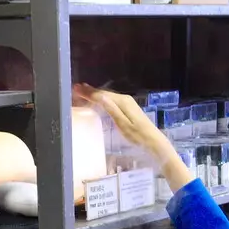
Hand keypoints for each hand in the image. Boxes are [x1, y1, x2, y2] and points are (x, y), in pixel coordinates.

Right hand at [79, 86, 193, 190]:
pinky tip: (97, 100)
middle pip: (104, 93)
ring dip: (95, 94)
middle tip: (76, 88)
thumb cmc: (137, 135)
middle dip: (90, 91)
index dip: (88, 92)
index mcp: (122, 102)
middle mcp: (124, 99)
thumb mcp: (122, 124)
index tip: (76, 89)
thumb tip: (101, 96)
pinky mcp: (128, 107)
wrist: (152, 140)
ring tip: (82, 91)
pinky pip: (111, 100)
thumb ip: (112, 109)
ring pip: (107, 96)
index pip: (101, 95)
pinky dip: (102, 99)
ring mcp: (126, 102)